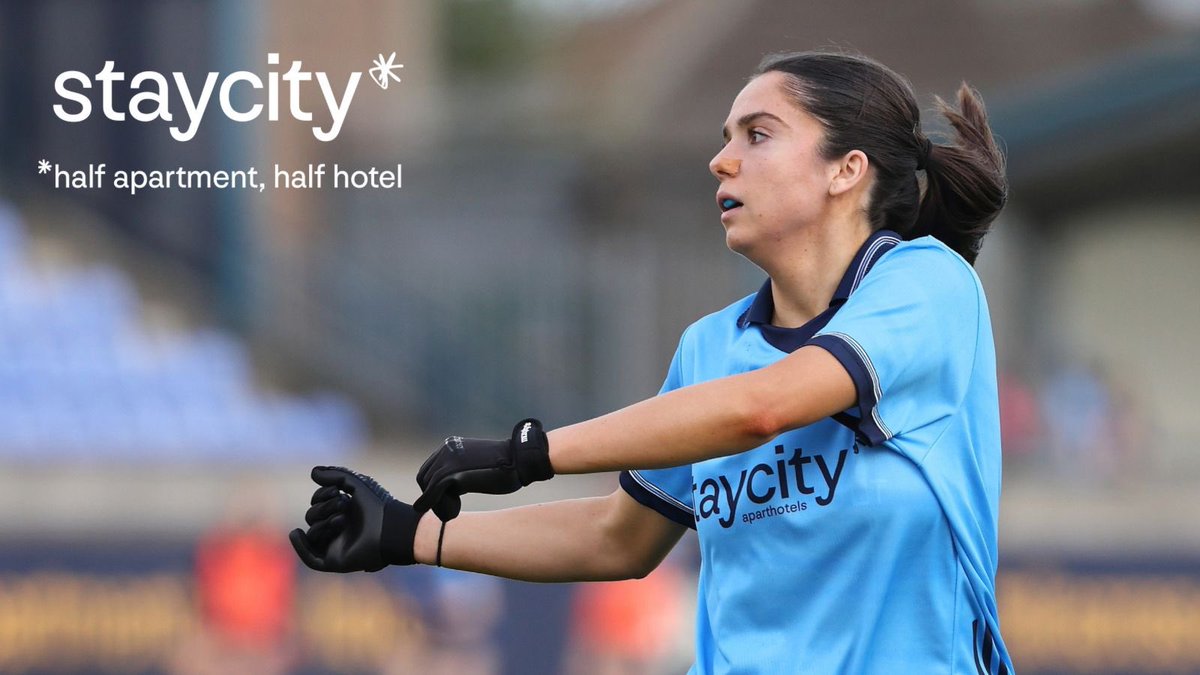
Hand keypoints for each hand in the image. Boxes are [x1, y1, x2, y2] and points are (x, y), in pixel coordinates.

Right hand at [289, 466, 419, 571]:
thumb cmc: (377, 505)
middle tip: (343, 504)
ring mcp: (336, 546)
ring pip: (313, 534)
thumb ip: (335, 475)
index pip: (318, 503)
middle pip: (312, 517)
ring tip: (341, 520)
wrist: (391, 527)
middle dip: (322, 508)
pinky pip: (311, 558)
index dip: (321, 495)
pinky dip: (300, 546)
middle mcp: (338, 529)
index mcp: (343, 511)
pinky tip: (296, 533)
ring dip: (322, 523)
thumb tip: (313, 472)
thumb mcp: (355, 483)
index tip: (337, 491)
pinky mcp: (335, 561)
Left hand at [414, 418, 553, 520]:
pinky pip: (432, 494)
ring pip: (428, 488)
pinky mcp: (452, 473)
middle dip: (433, 497)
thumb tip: (452, 487)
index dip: (434, 488)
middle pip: (424, 478)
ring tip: (454, 512)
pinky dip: (437, 506)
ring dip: (438, 504)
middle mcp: (444, 450)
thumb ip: (461, 471)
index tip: (451, 500)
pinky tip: (451, 515)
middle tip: (451, 509)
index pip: (429, 470)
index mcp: (449, 446)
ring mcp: (447, 460)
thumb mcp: (477, 464)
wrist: (519, 459)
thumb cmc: (506, 466)